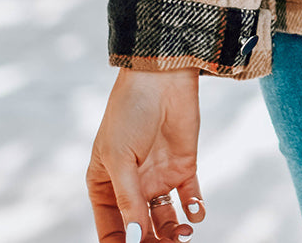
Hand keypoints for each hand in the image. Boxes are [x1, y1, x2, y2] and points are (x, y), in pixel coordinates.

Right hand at [87, 68, 204, 242]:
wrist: (162, 75)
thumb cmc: (129, 112)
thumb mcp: (120, 158)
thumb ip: (129, 201)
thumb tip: (135, 240)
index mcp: (105, 185)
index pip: (111, 228)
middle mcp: (131, 186)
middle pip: (141, 230)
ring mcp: (158, 177)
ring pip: (166, 220)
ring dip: (175, 233)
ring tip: (184, 234)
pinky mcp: (183, 166)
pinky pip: (190, 198)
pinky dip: (195, 210)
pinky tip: (196, 213)